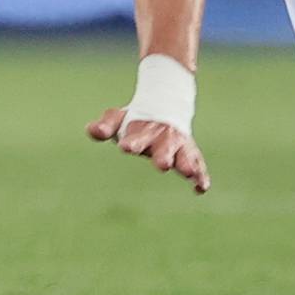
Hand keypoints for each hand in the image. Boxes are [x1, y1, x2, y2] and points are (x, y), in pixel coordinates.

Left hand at [86, 106, 210, 194]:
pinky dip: (201, 176)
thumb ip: (105, 126)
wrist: (163, 106)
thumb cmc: (134, 120)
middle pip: (164, 148)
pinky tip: (201, 188)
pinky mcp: (191, 154)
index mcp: (142, 131)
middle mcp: (163, 138)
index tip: (126, 147)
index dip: (132, 142)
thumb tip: (92, 130)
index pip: (136, 138)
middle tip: (162, 165)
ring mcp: (179, 146)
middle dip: (163, 156)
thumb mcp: (117, 118)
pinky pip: (199, 164)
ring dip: (187, 164)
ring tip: (189, 173)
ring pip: (185, 155)